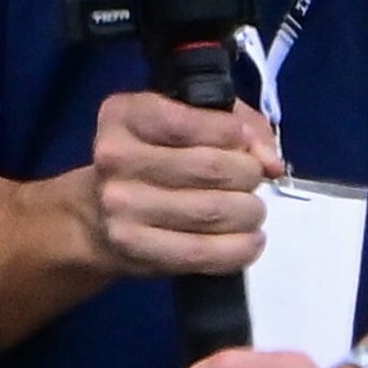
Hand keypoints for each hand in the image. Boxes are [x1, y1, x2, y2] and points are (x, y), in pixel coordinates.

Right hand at [88, 92, 283, 277]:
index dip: (236, 133)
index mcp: (125, 115)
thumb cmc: (156, 156)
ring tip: (250, 210)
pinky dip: (240, 248)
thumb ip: (240, 124)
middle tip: (251, 180)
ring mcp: (120, 207)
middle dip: (249, 175)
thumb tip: (271, 162)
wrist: (96, 217)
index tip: (244, 144)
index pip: (194, 121)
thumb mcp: (190, 120)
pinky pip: (202, 253)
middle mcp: (115, 158)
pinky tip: (250, 241)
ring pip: (213, 211)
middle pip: (212, 168)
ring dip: (249, 212)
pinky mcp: (135, 248)